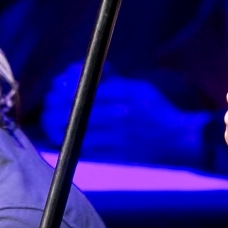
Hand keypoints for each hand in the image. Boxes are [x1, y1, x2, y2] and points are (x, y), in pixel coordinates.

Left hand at [43, 64, 210, 166]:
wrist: (179, 141)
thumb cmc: (158, 111)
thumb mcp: (139, 88)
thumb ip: (113, 81)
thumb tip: (86, 73)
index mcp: (125, 93)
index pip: (84, 88)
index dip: (63, 89)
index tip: (56, 88)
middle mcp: (119, 113)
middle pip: (74, 109)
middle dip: (54, 107)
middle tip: (48, 105)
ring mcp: (117, 136)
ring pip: (74, 131)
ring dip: (55, 126)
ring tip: (50, 122)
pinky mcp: (115, 155)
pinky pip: (84, 148)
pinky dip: (69, 141)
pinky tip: (63, 137)